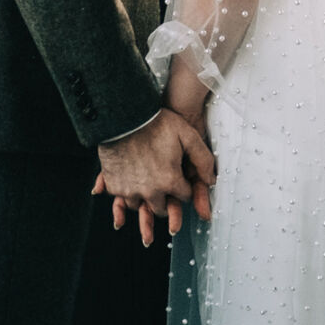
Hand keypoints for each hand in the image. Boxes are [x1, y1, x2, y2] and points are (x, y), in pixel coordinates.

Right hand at [94, 107, 214, 244]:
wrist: (123, 116)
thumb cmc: (154, 123)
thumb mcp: (187, 135)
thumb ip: (203, 159)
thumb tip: (211, 179)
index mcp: (170, 181)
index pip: (184, 196)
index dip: (183, 186)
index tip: (179, 177)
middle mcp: (150, 191)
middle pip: (162, 208)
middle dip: (166, 198)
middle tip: (163, 184)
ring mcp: (130, 190)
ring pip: (141, 206)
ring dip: (145, 198)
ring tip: (146, 183)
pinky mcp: (114, 186)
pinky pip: (122, 199)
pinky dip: (126, 192)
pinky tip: (129, 180)